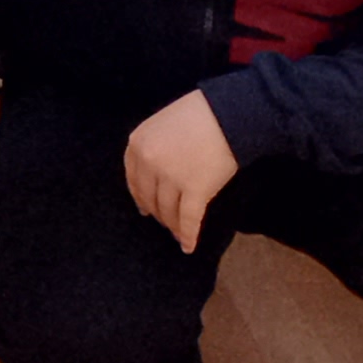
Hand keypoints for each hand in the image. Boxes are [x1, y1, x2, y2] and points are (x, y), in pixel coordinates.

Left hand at [122, 89, 238, 253]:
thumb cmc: (198, 116)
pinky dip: (188, 236)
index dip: (140, 197)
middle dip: (158, 213)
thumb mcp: (161, 125)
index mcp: (137, 143)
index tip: (144, 209)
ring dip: (173, 226)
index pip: (134, 179)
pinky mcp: (195, 191)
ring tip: (177, 233)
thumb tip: (154, 175)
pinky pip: (188, 220)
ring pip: (168, 211)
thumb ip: (153, 148)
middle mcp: (149, 162)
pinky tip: (188, 247)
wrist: (228, 116)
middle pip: (150, 198)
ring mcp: (170, 177)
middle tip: (165, 223)